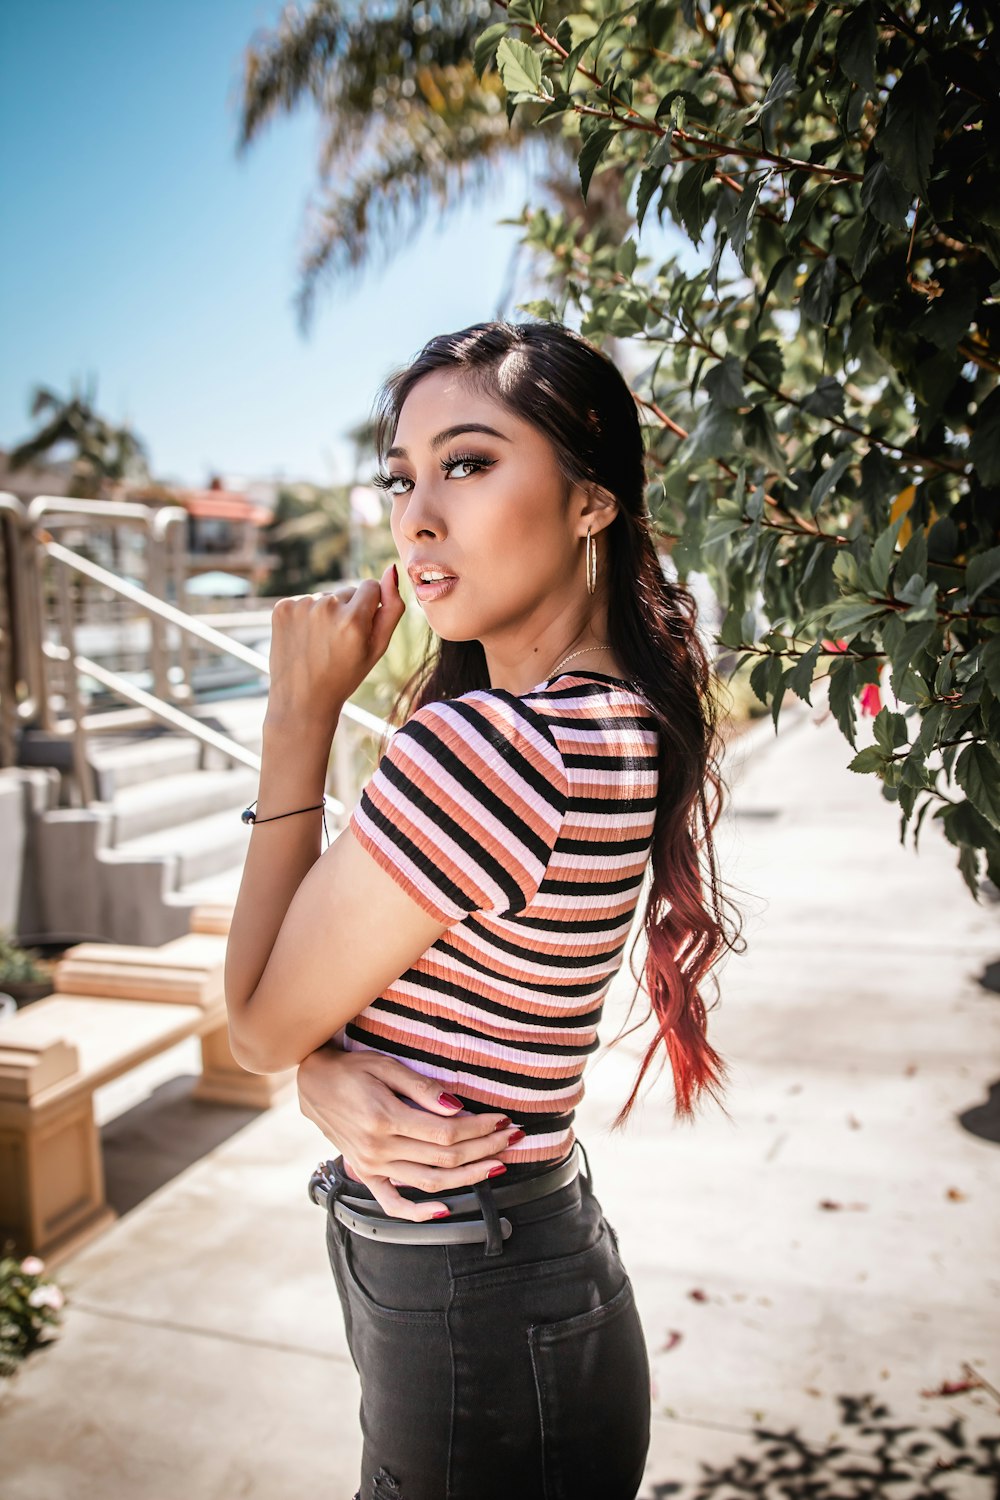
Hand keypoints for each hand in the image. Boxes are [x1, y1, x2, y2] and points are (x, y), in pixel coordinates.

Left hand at [264, 563, 403, 731]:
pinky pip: (304, 601)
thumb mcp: (377, 648)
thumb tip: (391, 571)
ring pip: (325, 597)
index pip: (370, 586)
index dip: (369, 607)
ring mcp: (301, 606)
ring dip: (327, 613)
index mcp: (353, 620)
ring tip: (321, 643)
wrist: (302, 699)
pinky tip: (305, 638)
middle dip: (348, 610)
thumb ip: (392, 608)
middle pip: (347, 591)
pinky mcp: (282, 608)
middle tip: (339, 643)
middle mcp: (326, 608)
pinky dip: (306, 616)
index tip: (360, 630)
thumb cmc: (345, 675)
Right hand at [297, 1045, 520, 1220]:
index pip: (447, 1132)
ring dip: (469, 1176)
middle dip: (485, 1149)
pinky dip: (418, 1212)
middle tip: (513, 1138)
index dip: (480, 1128)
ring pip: (430, 1182)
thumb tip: (456, 1106)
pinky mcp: (366, 1174)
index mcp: (385, 1119)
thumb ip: (421, 1088)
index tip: (503, 1119)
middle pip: (445, 1158)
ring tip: (497, 1165)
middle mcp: (379, 1149)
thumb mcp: (385, 1066)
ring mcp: (371, 1166)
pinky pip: (393, 1203)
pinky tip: (445, 1210)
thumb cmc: (352, 1069)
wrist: (313, 1084)